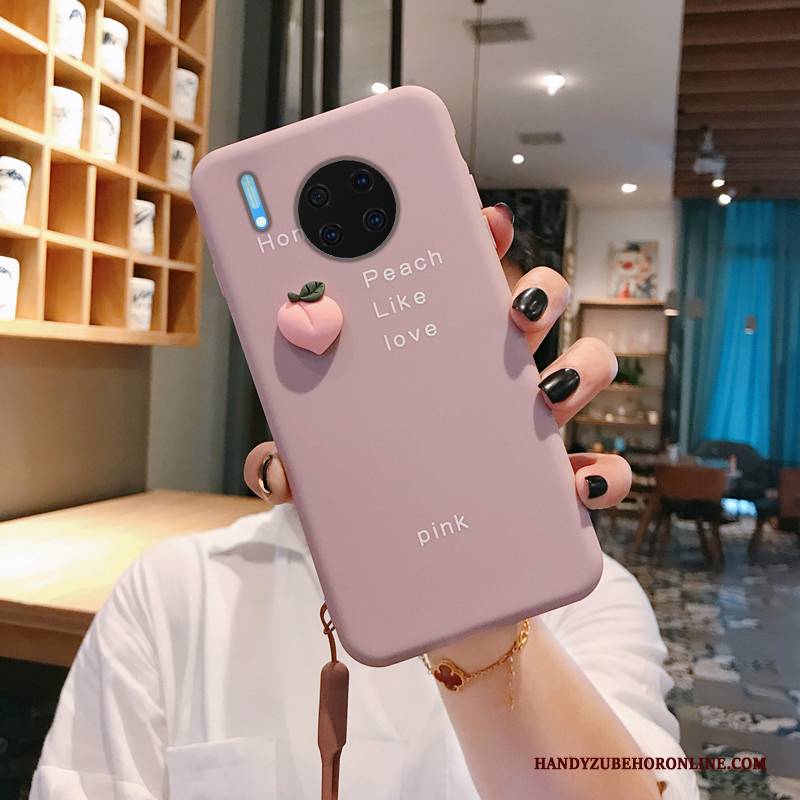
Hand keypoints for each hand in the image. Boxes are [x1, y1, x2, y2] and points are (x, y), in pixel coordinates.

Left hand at [244, 205, 631, 512]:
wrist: (420, 582)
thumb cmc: (372, 505)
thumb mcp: (324, 476)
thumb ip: (292, 463)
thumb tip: (271, 461)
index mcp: (437, 358)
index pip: (460, 284)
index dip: (478, 242)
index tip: (483, 219)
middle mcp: (492, 381)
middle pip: (534, 310)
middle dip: (538, 290)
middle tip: (516, 308)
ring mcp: (532, 428)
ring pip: (585, 367)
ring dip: (582, 366)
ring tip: (547, 394)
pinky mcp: (557, 486)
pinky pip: (601, 467)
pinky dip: (603, 472)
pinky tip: (580, 484)